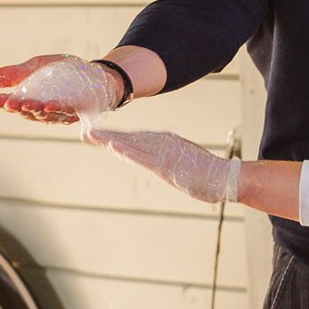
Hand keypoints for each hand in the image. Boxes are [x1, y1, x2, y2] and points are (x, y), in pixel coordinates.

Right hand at [0, 54, 123, 123]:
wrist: (95, 74)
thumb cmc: (63, 73)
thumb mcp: (35, 67)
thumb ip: (15, 74)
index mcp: (31, 99)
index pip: (13, 104)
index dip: (2, 103)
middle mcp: (44, 110)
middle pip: (28, 112)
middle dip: (18, 108)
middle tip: (7, 104)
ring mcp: (61, 113)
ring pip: (45, 114)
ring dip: (36, 110)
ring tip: (26, 104)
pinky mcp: (78, 110)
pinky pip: (67, 111)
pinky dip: (57, 109)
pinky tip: (49, 105)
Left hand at [92, 128, 240, 203]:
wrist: (224, 177)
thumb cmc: (205, 172)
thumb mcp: (181, 163)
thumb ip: (167, 158)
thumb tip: (156, 158)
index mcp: (164, 142)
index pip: (134, 139)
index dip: (113, 136)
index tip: (95, 135)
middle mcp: (162, 143)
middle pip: (128, 138)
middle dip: (105, 136)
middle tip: (84, 132)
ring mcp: (163, 153)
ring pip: (132, 144)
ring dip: (110, 140)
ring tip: (91, 135)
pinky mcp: (167, 164)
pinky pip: (143, 157)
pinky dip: (127, 150)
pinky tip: (113, 147)